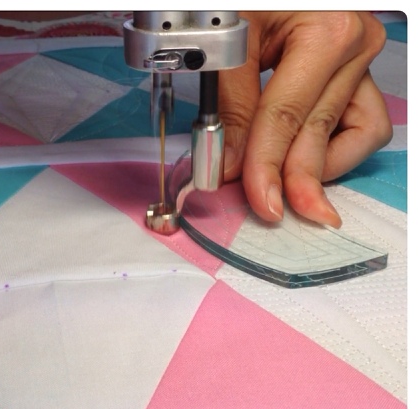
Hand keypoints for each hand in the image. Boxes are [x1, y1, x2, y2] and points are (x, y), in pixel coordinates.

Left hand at [219, 11, 391, 227]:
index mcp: (326, 32)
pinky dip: (337, 149)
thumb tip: (229, 165)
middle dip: (295, 178)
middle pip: (321, 132)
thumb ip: (231, 105)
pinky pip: (361, 126)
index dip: (267, 165)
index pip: (288, 117)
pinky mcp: (354, 76)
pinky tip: (305, 156)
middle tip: (271, 207)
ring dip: (325, 166)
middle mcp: (354, 47)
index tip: (259, 200)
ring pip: (360, 136)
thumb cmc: (244, 3)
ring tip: (291, 184)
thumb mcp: (232, 41)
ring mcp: (359, 63)